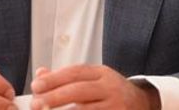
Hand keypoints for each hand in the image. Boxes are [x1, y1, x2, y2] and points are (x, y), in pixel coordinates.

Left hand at [30, 65, 159, 109]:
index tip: (36, 86)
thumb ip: (67, 78)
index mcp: (102, 73)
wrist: (143, 104)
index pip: (76, 72)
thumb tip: (40, 74)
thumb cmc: (111, 93)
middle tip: (35, 104)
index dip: (54, 79)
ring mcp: (117, 106)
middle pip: (79, 90)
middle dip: (54, 97)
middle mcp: (111, 88)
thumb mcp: (93, 80)